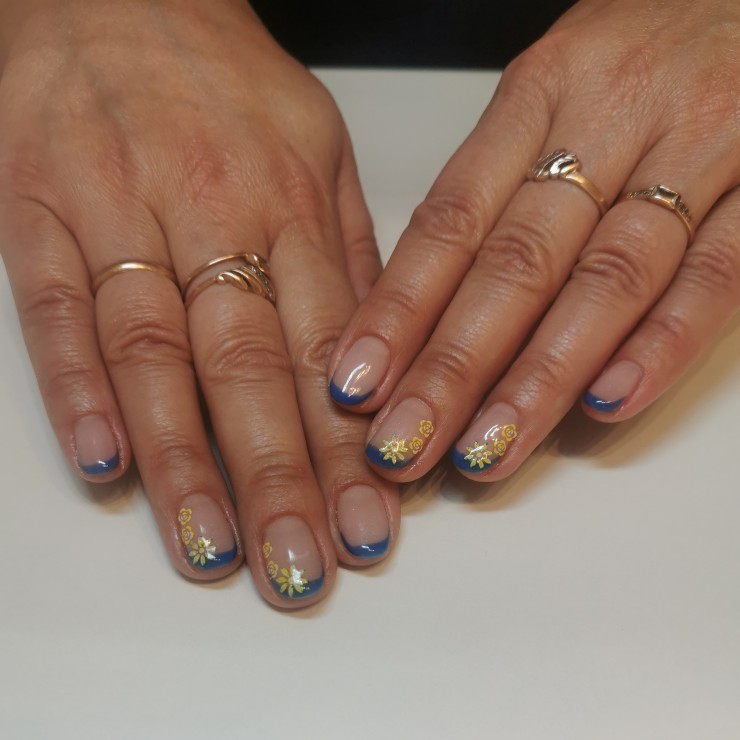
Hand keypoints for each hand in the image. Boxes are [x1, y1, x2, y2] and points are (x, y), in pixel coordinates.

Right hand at [0, 0, 397, 606]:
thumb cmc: (230, 85)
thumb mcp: (322, 152)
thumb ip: (349, 261)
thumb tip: (374, 370)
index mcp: (293, 203)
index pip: (329, 350)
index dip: (351, 446)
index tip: (370, 524)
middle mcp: (212, 216)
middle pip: (249, 369)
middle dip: (280, 479)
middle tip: (302, 568)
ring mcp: (119, 216)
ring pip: (156, 356)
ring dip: (184, 462)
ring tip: (214, 550)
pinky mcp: (38, 214)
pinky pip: (55, 312)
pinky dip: (78, 391)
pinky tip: (105, 468)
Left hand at [328, 0, 738, 480]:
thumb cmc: (637, 49)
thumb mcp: (550, 91)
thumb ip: (492, 186)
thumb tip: (417, 301)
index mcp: (539, 94)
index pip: (451, 219)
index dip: (397, 309)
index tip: (354, 382)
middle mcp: (608, 123)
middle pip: (515, 264)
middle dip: (451, 367)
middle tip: (402, 443)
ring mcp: (695, 152)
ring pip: (605, 280)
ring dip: (539, 376)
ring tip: (485, 450)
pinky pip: (715, 276)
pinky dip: (660, 344)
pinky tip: (606, 405)